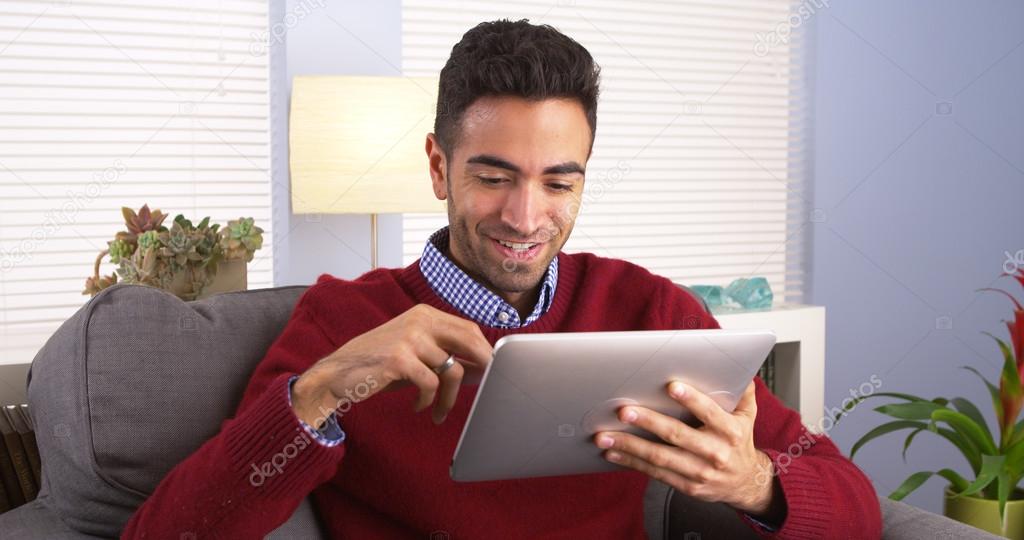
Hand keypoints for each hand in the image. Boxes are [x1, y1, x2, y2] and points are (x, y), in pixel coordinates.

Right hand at [292, 304, 492, 426]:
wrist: (336, 374)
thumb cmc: (379, 366)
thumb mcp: (414, 353)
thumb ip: (444, 354)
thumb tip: (482, 368)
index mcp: (424, 314)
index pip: (468, 329)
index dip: (485, 351)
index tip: (492, 372)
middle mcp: (419, 320)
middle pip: (470, 340)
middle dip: (485, 366)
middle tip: (488, 388)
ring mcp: (409, 338)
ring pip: (453, 369)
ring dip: (450, 397)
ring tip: (439, 411)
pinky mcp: (399, 359)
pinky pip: (431, 384)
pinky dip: (428, 401)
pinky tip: (420, 407)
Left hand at [593, 380, 783, 520]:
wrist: (746, 483)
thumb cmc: (739, 441)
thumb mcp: (747, 415)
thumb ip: (742, 391)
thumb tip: (738, 365)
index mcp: (730, 431)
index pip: (709, 413)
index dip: (691, 399)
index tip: (670, 386)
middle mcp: (715, 453)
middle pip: (677, 435)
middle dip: (648, 421)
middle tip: (623, 410)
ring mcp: (700, 472)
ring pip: (660, 457)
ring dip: (630, 445)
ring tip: (604, 435)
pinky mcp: (687, 486)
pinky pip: (655, 473)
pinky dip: (631, 462)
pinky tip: (613, 452)